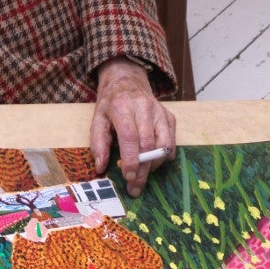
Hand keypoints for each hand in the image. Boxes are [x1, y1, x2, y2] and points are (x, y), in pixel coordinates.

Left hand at [90, 59, 175, 195]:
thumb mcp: (97, 118)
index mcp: (122, 107)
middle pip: (147, 144)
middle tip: (135, 188)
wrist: (127, 80)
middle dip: (142, 170)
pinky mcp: (169, 116)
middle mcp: (144, 107)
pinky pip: (172, 141)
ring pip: (164, 144)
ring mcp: (160, 111)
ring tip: (143, 175)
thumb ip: (98, 142)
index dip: (131, 159)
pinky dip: (164, 156)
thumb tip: (100, 167)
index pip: (130, 137)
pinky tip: (153, 162)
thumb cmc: (111, 103)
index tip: (128, 177)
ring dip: (154, 165)